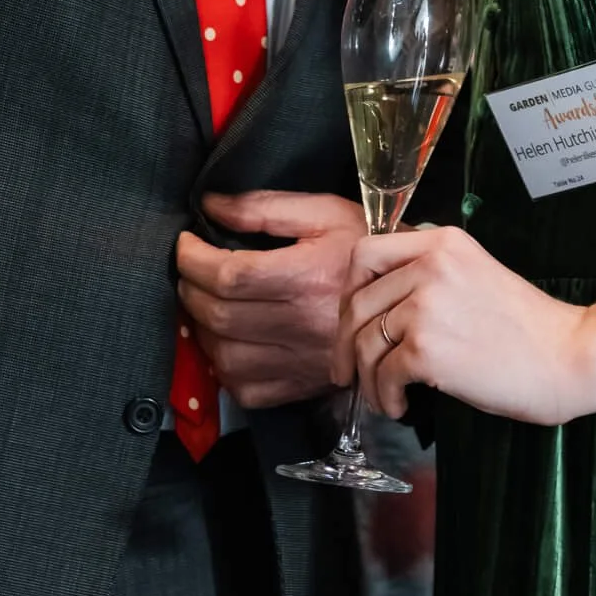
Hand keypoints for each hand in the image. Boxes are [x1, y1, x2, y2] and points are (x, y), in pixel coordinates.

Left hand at [176, 190, 365, 410]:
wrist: (408, 296)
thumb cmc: (366, 245)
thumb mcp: (324, 213)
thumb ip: (263, 207)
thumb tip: (211, 206)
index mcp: (306, 277)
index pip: (229, 275)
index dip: (194, 259)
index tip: (186, 243)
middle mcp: (301, 324)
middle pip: (219, 315)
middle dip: (190, 288)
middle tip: (190, 269)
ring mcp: (300, 362)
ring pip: (225, 356)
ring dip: (201, 329)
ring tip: (204, 303)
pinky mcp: (301, 386)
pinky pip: (245, 389)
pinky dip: (223, 368)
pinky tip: (226, 341)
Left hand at [335, 223, 595, 426]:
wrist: (568, 355)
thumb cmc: (529, 327)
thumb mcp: (474, 276)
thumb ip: (431, 276)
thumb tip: (382, 303)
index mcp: (441, 242)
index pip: (365, 253)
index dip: (350, 291)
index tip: (353, 322)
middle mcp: (429, 265)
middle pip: (357, 303)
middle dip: (347, 343)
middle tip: (348, 372)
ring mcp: (426, 305)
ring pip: (365, 343)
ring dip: (368, 379)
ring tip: (384, 397)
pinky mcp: (426, 348)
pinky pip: (383, 375)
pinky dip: (386, 397)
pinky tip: (401, 406)